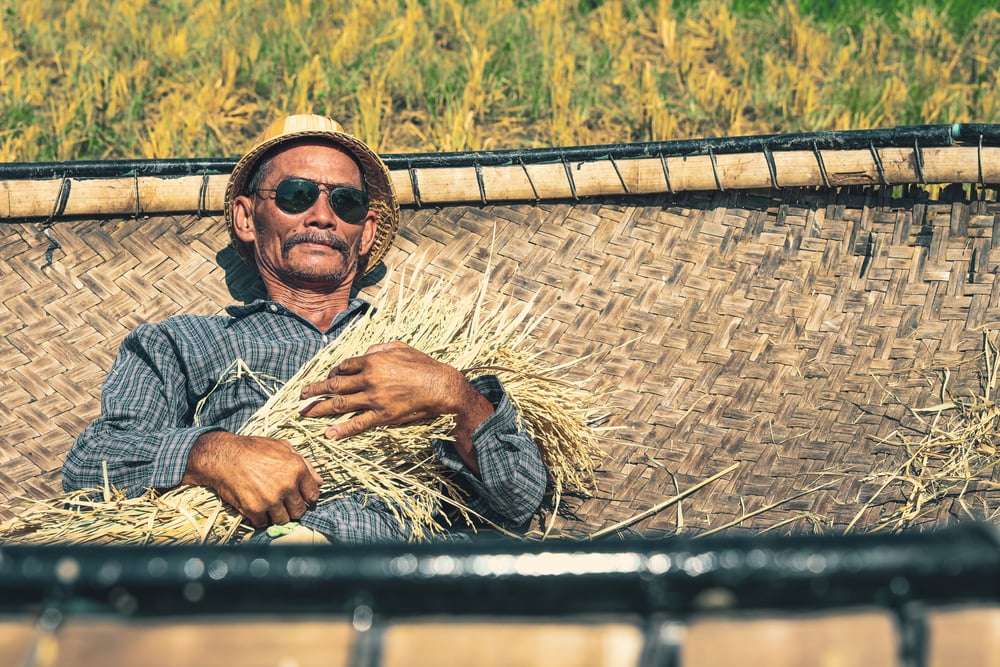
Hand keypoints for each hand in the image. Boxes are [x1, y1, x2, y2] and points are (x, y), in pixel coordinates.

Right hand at [182, 431, 321, 528]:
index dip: (306, 497)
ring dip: (277, 515)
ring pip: (283, 520)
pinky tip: (256, 506)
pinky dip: (260, 518)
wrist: (223, 456)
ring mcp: (271, 499)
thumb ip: (305, 464)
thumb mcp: (283, 447)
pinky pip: (264, 523)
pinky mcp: (255, 510)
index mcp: (297, 469)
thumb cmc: (254, 449)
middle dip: (292, 508)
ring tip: (268, 504)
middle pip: (299, 511)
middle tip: (282, 502)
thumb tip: (321, 481)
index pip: (313, 495)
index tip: (299, 497)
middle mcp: (287, 486)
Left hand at [299, 341, 482, 439]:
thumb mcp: (401, 347)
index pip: (343, 367)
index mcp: (372, 360)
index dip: (332, 373)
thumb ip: (379, 347)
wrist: (440, 386)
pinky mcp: (383, 415)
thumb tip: (364, 351)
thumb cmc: (423, 365)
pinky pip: (358, 424)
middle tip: (302, 396)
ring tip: (305, 413)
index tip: (327, 378)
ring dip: (320, 409)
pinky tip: (329, 434)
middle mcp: (369, 379)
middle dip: (315, 390)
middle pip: (335, 385)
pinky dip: (342, 430)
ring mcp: (374, 398)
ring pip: (340, 404)